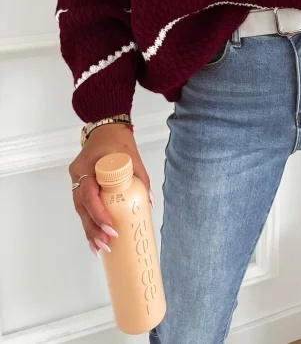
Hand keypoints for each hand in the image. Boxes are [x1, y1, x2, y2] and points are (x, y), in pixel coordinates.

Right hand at [69, 123, 151, 257]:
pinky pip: (81, 205)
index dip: (99, 213)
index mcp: (90, 166)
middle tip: (106, 245)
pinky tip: (93, 238)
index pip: (90, 194)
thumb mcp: (133, 157)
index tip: (111, 227)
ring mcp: (77, 179)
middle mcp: (79, 174)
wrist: (105, 128)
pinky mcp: (80, 183)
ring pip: (80, 209)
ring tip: (99, 248)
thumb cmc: (118, 141)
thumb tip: (148, 203)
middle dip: (93, 228)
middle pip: (82, 207)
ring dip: (89, 230)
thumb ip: (141, 178)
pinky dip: (88, 221)